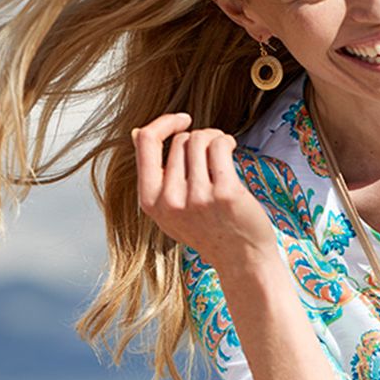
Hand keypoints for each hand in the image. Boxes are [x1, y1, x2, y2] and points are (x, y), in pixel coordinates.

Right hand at [132, 112, 274, 263]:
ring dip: (215, 138)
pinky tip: (231, 148)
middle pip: (181, 141)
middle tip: (213, 151)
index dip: (163, 124)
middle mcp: (171, 201)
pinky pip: (220, 147)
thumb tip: (137, 132)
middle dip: (199, 138)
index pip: (145, 142)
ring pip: (200, 140)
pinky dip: (226, 141)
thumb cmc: (210, 232)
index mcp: (151, 203)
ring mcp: (198, 199)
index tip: (182, 120)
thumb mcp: (171, 212)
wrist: (242, 260)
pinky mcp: (225, 194)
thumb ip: (154, 179)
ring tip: (223, 149)